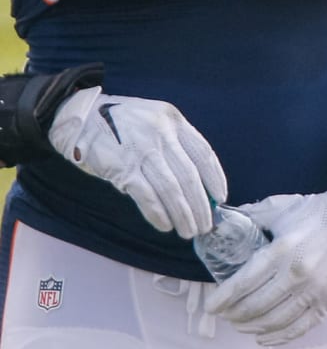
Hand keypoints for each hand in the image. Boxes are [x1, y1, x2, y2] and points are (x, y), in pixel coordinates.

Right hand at [48, 87, 225, 236]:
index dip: (215, 178)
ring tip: (189, 231)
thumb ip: (175, 145)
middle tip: (205, 225)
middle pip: (189, 175)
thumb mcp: (156, 121)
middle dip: (200, 204)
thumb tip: (196, 186)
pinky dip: (158, 213)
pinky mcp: (122, 167)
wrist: (83, 117)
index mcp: (174, 120)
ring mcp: (142, 150)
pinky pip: (146, 195)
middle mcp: (161, 134)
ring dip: (183, 214)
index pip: (203, 154)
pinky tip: (165, 225)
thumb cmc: (124, 124)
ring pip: (171, 188)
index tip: (221, 199)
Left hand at [203, 183, 326, 344]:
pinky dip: (277, 337)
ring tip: (240, 324)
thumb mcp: (282, 207)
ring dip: (251, 327)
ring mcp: (314, 291)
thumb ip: (251, 215)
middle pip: (255, 306)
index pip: (243, 282)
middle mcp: (298, 273)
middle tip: (224, 314)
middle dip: (234, 314)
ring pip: (273, 321)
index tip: (211, 306)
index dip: (223, 298)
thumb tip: (220, 221)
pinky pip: (298, 329)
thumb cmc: (315, 212)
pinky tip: (263, 336)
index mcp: (283, 249)